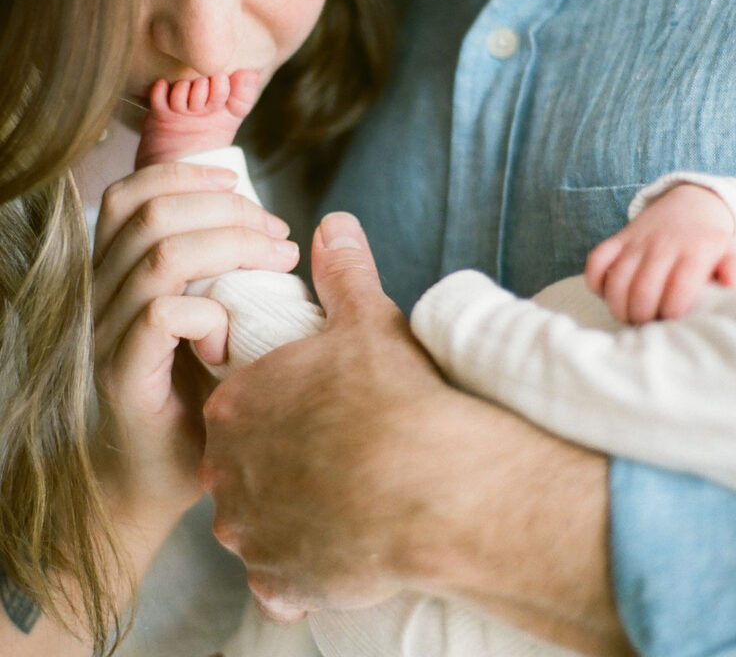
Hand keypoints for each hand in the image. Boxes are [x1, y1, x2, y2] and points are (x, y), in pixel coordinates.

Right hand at [92, 161, 298, 524]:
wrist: (154, 480)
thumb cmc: (198, 394)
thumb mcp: (216, 319)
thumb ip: (227, 274)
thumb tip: (281, 232)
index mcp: (119, 271)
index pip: (130, 195)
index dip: (185, 175)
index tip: (240, 184)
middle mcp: (104, 294)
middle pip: (151, 214)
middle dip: (228, 210)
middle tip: (279, 237)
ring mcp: (109, 334)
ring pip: (161, 257)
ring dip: (233, 247)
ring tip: (279, 263)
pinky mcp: (124, 376)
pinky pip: (161, 316)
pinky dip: (210, 311)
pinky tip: (232, 337)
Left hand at [200, 211, 452, 618]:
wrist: (436, 486)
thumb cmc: (397, 397)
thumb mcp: (370, 321)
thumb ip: (344, 272)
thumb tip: (334, 224)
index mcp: (239, 405)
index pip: (238, 404)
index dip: (275, 405)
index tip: (309, 408)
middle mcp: (229, 471)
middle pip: (241, 463)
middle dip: (275, 459)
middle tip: (326, 452)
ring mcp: (251, 532)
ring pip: (256, 520)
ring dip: (287, 512)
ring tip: (339, 497)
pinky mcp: (281, 582)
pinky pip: (279, 579)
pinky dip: (301, 567)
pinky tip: (338, 544)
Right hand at [585, 183, 735, 323]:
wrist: (690, 204)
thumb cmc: (708, 240)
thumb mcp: (729, 251)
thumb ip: (733, 268)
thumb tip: (731, 283)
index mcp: (693, 252)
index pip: (677, 290)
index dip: (671, 313)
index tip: (671, 322)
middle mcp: (662, 246)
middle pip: (643, 290)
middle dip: (642, 316)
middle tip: (647, 324)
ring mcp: (637, 241)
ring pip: (616, 279)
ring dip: (618, 306)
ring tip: (627, 317)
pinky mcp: (618, 238)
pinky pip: (596, 260)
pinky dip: (595, 282)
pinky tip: (606, 295)